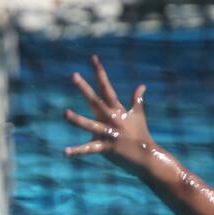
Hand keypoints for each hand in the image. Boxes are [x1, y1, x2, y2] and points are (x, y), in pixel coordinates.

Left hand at [63, 55, 154, 174]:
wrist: (148, 156)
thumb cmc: (141, 134)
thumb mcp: (138, 115)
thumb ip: (137, 99)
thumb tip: (142, 86)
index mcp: (117, 109)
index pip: (106, 87)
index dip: (99, 72)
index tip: (92, 58)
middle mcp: (112, 119)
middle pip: (95, 101)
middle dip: (84, 88)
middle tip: (73, 75)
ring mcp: (109, 133)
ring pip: (90, 125)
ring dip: (77, 120)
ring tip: (65, 113)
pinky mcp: (107, 148)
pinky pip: (89, 149)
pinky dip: (77, 151)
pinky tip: (65, 152)